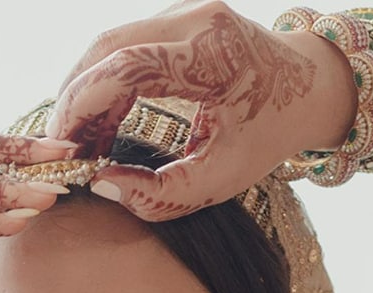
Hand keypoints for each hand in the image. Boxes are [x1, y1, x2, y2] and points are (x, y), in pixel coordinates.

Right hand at [46, 0, 356, 219]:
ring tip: (85, 142)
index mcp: (210, 56)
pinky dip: (104, 83)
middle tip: (65, 149)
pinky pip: (123, 44)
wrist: (307, 87)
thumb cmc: (265, 135)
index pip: (123, 69)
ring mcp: (184, 9)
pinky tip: (105, 124)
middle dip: (74, 101)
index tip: (65, 150)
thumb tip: (101, 183)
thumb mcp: (218, 181)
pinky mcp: (176, 14)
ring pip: (108, 44)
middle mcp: (195, 18)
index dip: (81, 108)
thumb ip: (159, 195)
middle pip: (105, 48)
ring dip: (86, 92)